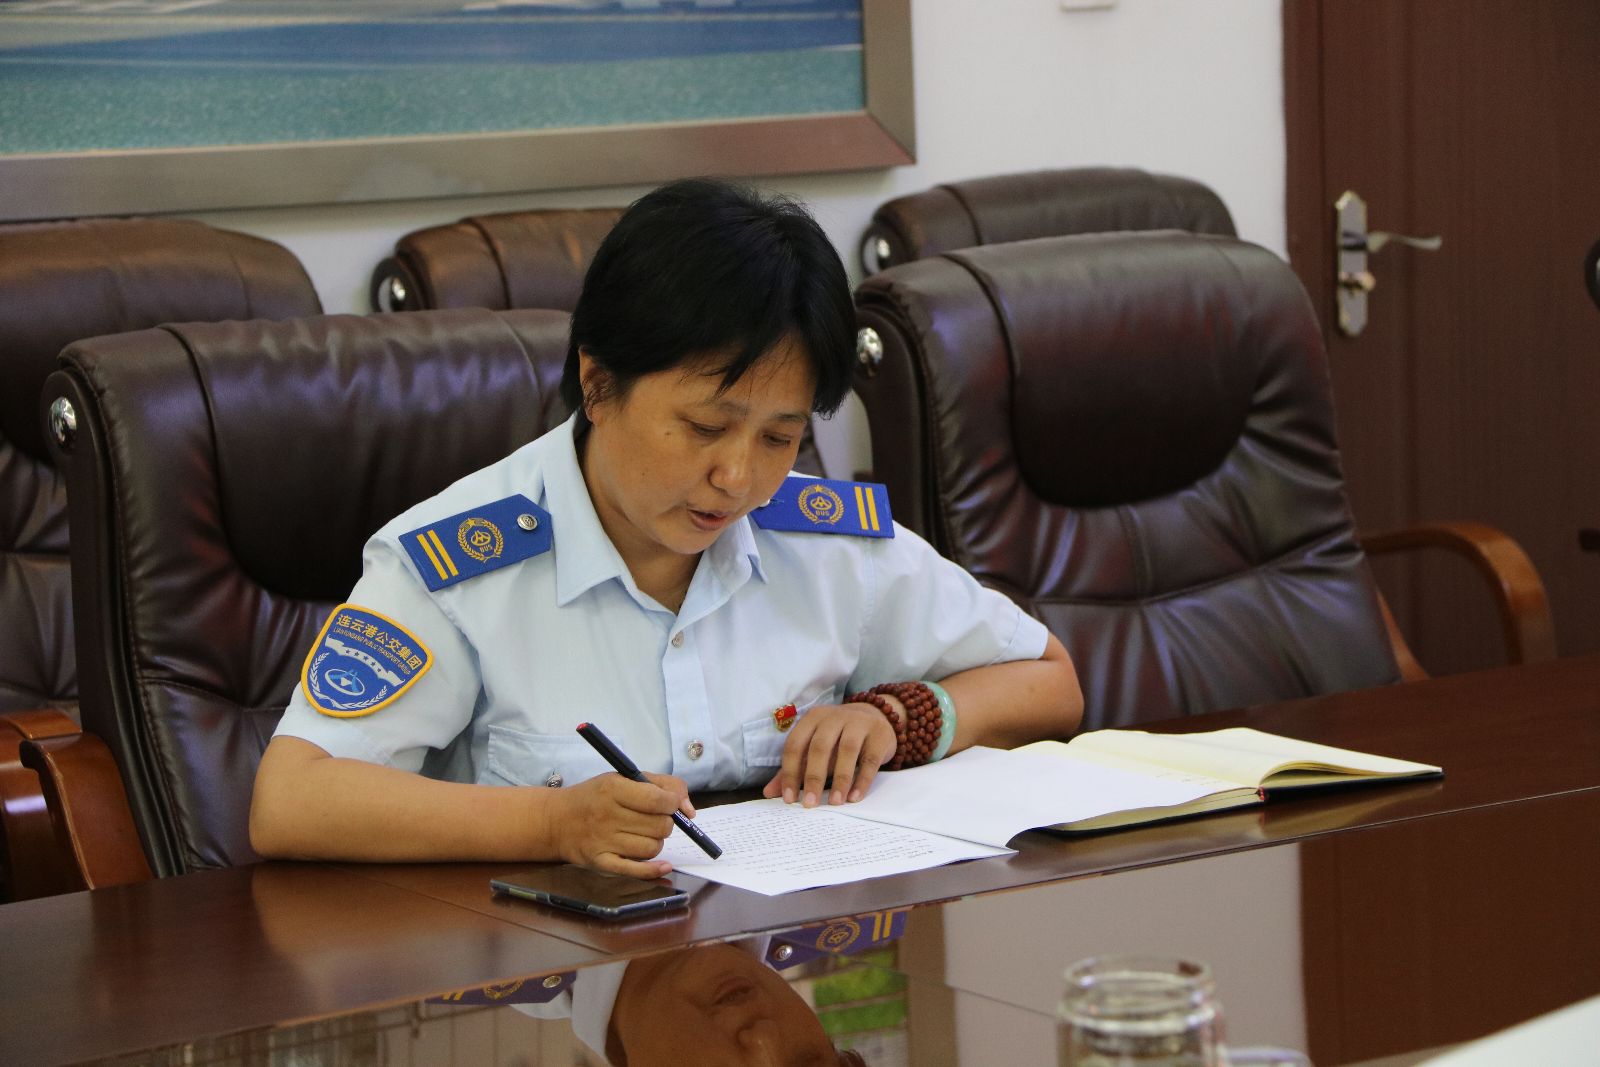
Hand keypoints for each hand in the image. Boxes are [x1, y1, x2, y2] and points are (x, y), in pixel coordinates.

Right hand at [547, 772, 691, 878]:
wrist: (556, 820)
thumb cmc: (596, 797)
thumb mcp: (623, 778)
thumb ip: (661, 785)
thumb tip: (689, 810)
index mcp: (614, 788)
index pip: (657, 800)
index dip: (673, 803)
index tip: (671, 804)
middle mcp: (608, 815)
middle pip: (660, 826)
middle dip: (665, 822)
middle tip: (655, 819)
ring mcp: (604, 841)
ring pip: (653, 848)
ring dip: (656, 842)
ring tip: (644, 834)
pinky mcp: (601, 863)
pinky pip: (636, 871)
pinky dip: (654, 869)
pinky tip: (663, 865)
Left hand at [761, 701, 898, 806]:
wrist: (876, 718)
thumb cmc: (838, 738)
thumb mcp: (814, 749)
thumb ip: (793, 768)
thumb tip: (769, 793)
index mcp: (812, 719)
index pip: (795, 745)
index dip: (790, 772)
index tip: (789, 799)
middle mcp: (834, 717)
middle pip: (820, 747)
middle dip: (813, 777)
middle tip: (810, 803)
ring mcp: (858, 723)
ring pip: (847, 751)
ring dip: (840, 779)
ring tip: (835, 803)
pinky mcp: (878, 734)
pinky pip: (869, 759)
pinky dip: (862, 780)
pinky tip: (854, 797)